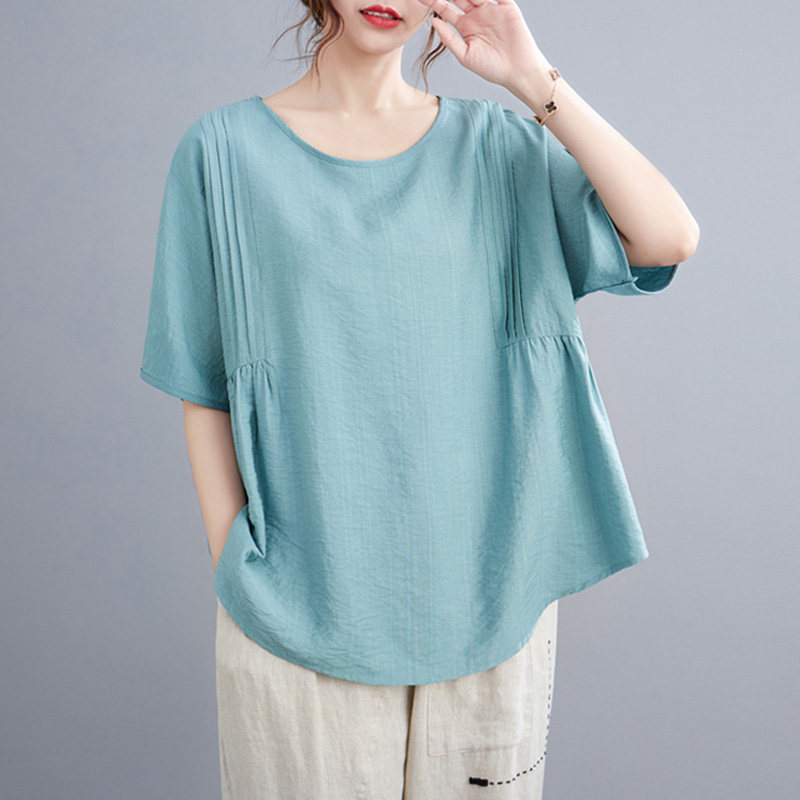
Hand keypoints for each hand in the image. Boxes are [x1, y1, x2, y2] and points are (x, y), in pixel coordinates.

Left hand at [416, 0, 550, 92]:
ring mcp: (491, 8)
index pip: (445, 8)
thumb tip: (433, 21)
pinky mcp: (507, 6)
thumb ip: (449, 38)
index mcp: (464, 26)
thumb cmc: (491, 68)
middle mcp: (476, 15)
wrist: (516, 70)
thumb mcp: (465, 55)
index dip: (433, 1)